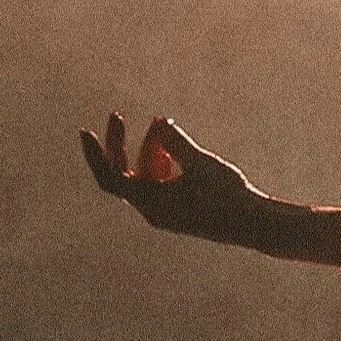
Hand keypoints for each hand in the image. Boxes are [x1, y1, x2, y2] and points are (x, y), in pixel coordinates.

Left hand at [81, 112, 258, 244]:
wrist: (254, 225)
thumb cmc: (228, 195)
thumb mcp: (201, 163)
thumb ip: (177, 142)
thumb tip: (160, 123)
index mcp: (150, 202)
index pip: (110, 177)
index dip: (95, 154)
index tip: (86, 132)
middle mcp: (152, 210)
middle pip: (125, 173)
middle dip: (123, 144)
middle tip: (117, 115)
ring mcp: (165, 211)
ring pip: (145, 176)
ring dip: (149, 149)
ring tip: (162, 123)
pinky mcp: (179, 210)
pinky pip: (160, 184)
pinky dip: (162, 162)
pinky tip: (173, 146)